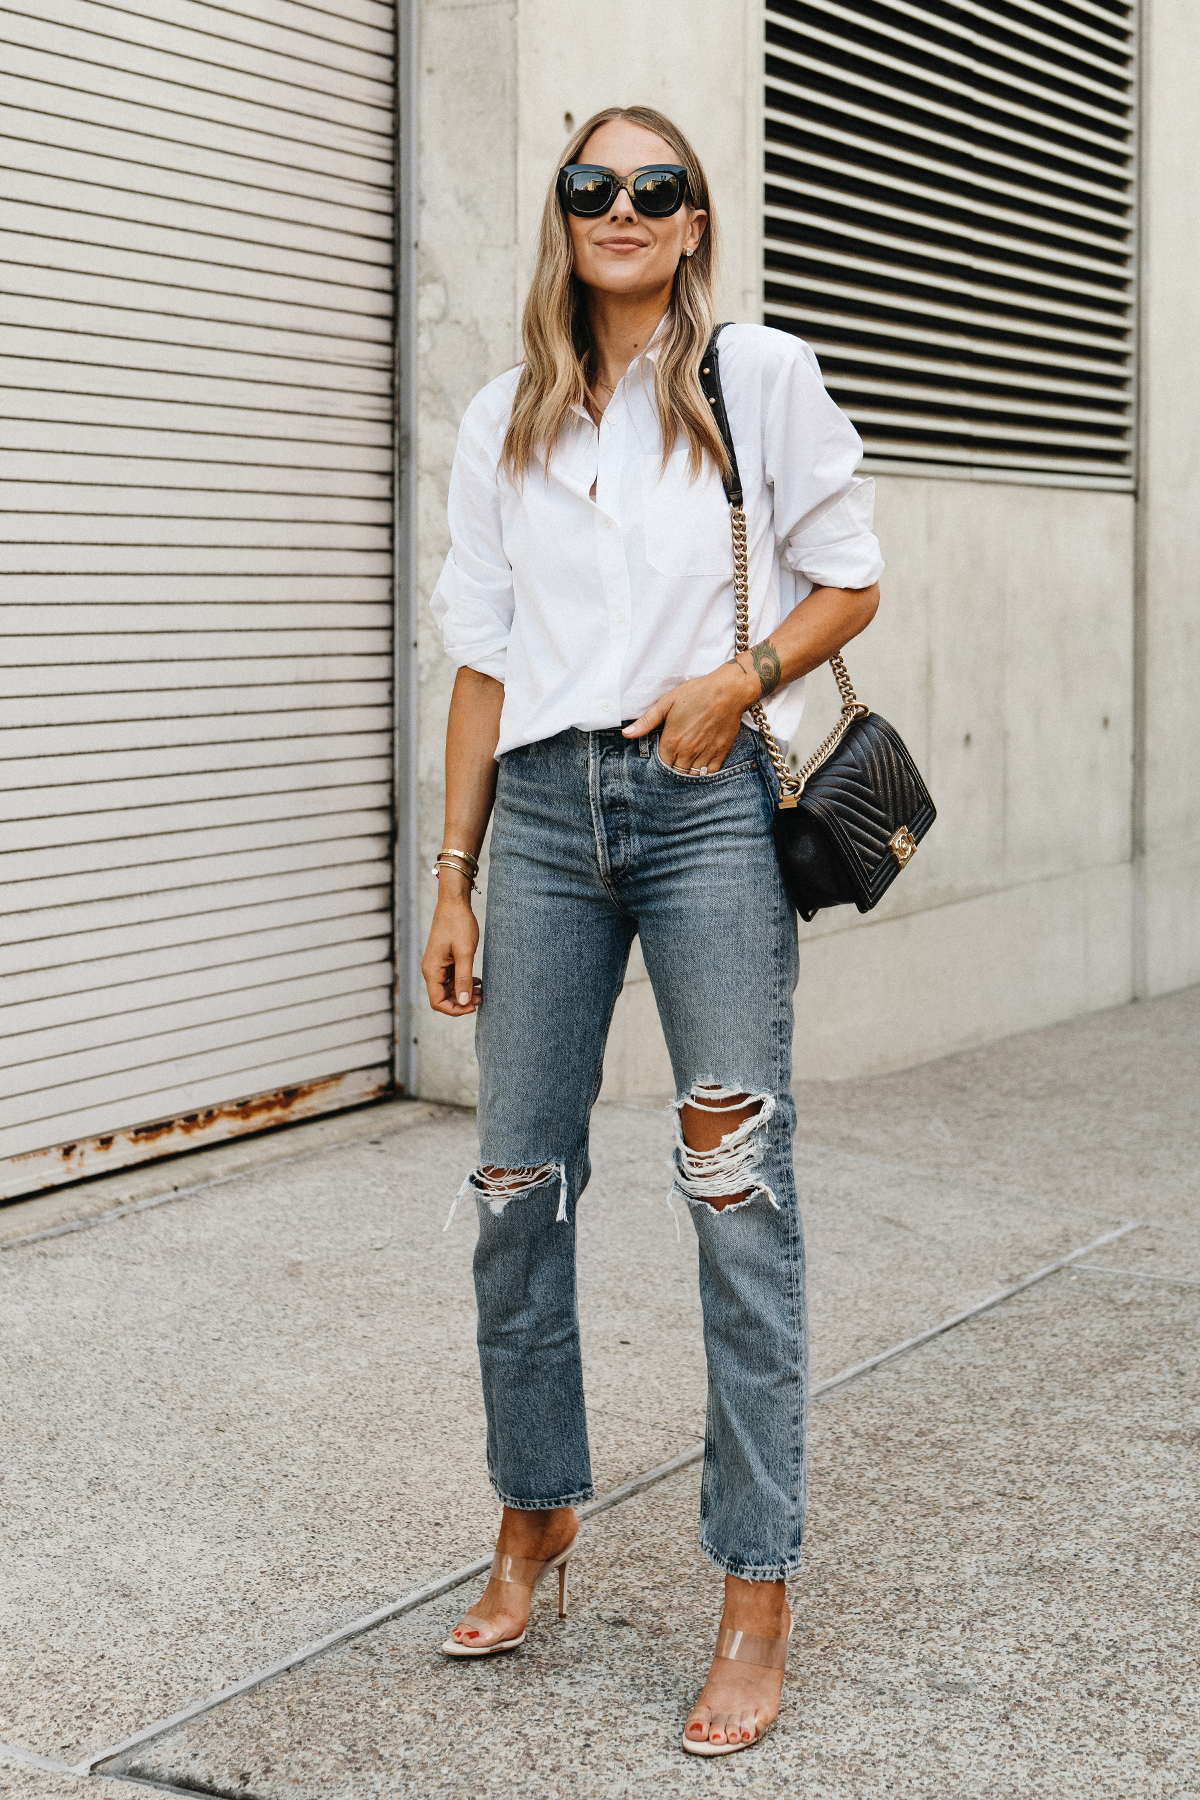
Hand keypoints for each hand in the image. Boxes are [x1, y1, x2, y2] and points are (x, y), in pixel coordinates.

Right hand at [421, 879, 481, 1015]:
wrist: (454, 903)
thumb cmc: (458, 924)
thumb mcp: (465, 953)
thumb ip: (464, 978)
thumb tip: (463, 1002)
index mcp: (432, 970)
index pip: (437, 1002)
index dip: (455, 1009)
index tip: (473, 1006)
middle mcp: (431, 970)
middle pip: (443, 998)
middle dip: (462, 1001)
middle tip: (481, 997)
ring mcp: (437, 965)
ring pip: (449, 989)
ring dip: (464, 993)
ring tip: (481, 990)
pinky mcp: (444, 960)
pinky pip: (452, 979)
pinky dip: (464, 983)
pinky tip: (477, 981)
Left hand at [622, 661, 756, 771]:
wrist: (728, 691)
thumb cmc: (696, 693)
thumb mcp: (667, 703)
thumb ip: (647, 721)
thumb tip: (626, 733)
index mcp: (672, 741)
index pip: (662, 763)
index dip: (662, 760)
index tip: (665, 754)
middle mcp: (687, 751)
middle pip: (676, 772)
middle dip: (674, 768)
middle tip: (676, 759)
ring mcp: (705, 754)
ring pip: (692, 775)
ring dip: (688, 772)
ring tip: (687, 764)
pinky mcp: (721, 753)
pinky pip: (710, 772)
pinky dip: (704, 772)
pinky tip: (701, 765)